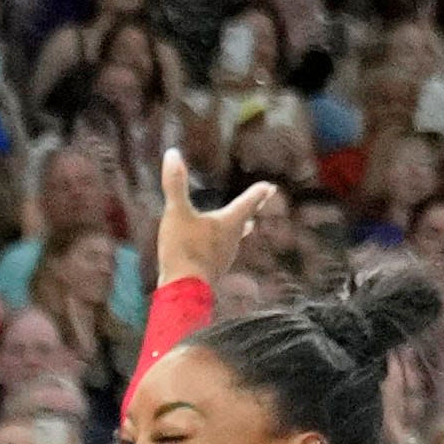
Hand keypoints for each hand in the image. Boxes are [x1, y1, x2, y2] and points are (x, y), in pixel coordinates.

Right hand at [156, 145, 284, 288]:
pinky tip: (217, 246)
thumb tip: (172, 153)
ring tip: (246, 223)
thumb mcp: (176, 213)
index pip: (247, 202)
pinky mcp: (213, 268)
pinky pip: (223, 249)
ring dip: (240, 226)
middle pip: (245, 219)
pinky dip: (224, 241)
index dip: (258, 192)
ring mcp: (224, 256)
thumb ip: (175, 184)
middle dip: (253, 207)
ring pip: (236, 237)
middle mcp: (232, 239)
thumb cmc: (183, 249)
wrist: (182, 289)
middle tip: (265, 199)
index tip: (270, 186)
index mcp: (228, 223)